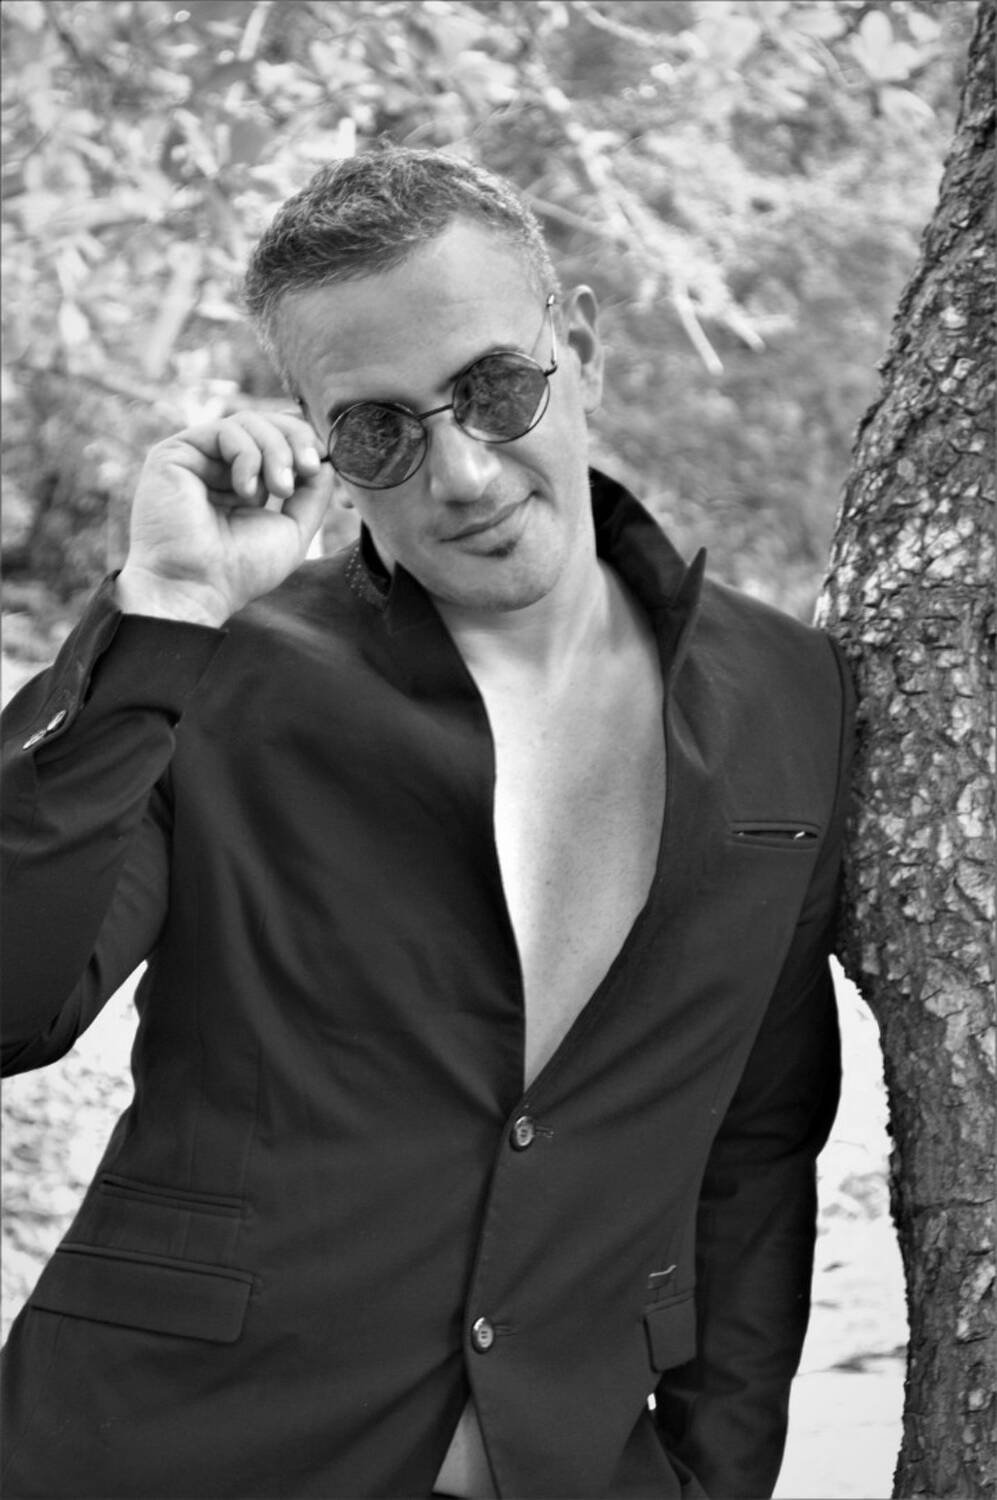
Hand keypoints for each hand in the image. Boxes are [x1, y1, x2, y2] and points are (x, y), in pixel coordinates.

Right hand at [116, 410, 334, 626]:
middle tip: (308, 469)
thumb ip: (312, 492)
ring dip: (276, 451)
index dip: (304, 442)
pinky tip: (246, 491)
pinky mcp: (175, 453)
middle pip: (266, 423)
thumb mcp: (293, 528)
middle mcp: (217, 465)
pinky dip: (248, 456)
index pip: (278, 438)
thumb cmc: (241, 569)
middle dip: (296, 440)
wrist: (197, 588)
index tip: (321, 464)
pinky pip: (225, 430)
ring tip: (280, 489)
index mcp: (241, 481)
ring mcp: (196, 457)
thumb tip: (326, 458)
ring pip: (248, 422)